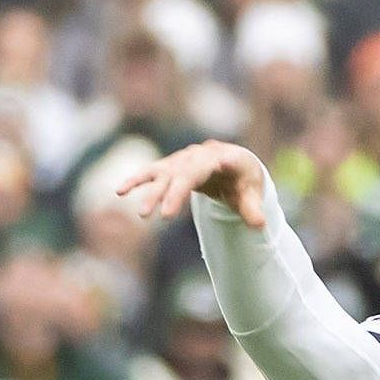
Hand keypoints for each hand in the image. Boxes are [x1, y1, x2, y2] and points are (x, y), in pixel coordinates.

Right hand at [113, 141, 274, 229]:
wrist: (231, 165)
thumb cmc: (243, 180)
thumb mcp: (251, 193)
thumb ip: (253, 208)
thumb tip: (259, 224)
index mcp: (227, 158)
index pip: (218, 164)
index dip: (214, 166)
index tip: (215, 167)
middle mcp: (202, 155)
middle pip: (185, 172)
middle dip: (174, 193)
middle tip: (165, 215)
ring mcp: (184, 160)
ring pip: (165, 174)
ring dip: (153, 192)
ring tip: (142, 213)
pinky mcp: (171, 167)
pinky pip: (152, 173)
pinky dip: (137, 181)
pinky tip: (119, 191)